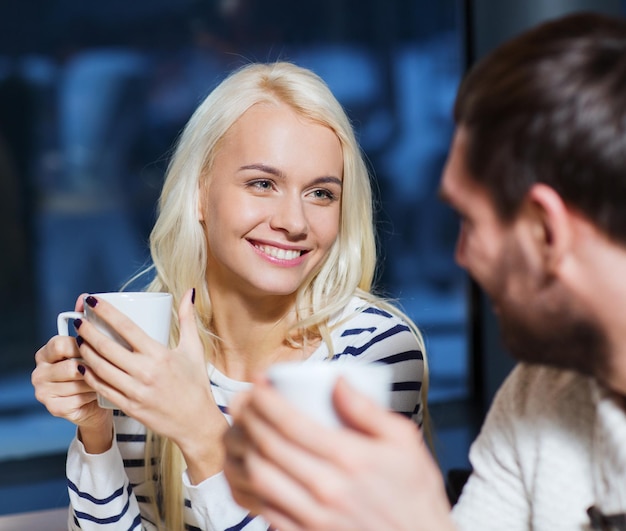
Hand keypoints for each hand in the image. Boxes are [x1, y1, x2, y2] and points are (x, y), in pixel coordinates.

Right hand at [32, 294, 112, 446]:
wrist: (97, 401)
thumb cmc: (97, 368)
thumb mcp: (92, 345)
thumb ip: (88, 323)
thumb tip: (85, 297)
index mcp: (46, 351)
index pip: (61, 344)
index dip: (83, 345)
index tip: (100, 346)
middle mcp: (40, 371)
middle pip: (70, 365)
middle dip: (94, 365)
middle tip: (112, 365)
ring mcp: (44, 391)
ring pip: (77, 383)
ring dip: (97, 380)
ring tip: (111, 378)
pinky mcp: (54, 408)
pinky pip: (79, 399)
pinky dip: (94, 395)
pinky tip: (101, 393)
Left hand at [74, 289, 227, 480]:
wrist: (196, 422)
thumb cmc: (196, 384)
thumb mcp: (194, 349)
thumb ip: (188, 319)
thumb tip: (189, 292)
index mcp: (160, 355)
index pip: (127, 327)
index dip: (106, 312)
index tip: (93, 301)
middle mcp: (145, 372)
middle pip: (106, 347)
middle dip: (87, 332)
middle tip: (79, 322)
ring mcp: (135, 391)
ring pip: (99, 368)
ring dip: (85, 352)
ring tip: (79, 341)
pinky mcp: (129, 407)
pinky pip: (102, 388)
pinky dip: (89, 376)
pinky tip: (83, 366)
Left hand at [224, 377, 454, 530]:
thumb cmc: (414, 492)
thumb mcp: (405, 442)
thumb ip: (369, 410)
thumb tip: (338, 381)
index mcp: (351, 459)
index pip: (292, 423)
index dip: (266, 399)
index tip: (256, 382)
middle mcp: (328, 488)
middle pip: (270, 446)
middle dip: (248, 416)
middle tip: (242, 399)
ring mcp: (314, 517)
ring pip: (260, 477)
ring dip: (243, 448)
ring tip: (241, 428)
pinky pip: (266, 508)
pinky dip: (251, 484)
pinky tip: (251, 465)